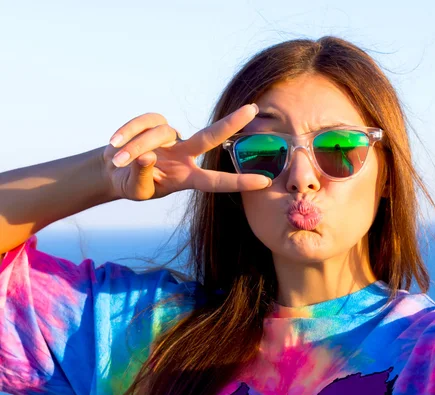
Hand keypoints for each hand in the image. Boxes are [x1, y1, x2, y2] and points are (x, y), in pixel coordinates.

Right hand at [102, 104, 269, 200]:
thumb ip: (141, 177)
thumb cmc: (131, 184)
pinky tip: (115, 144)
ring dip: (135, 146)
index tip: (264, 182)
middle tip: (252, 109)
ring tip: (118, 161)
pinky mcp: (154, 122)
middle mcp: (185, 155)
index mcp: (186, 178)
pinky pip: (144, 122)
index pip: (215, 181)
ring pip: (159, 133)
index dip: (239, 182)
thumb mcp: (136, 189)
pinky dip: (127, 132)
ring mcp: (171, 137)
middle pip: (210, 136)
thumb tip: (146, 156)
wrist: (113, 170)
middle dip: (230, 123)